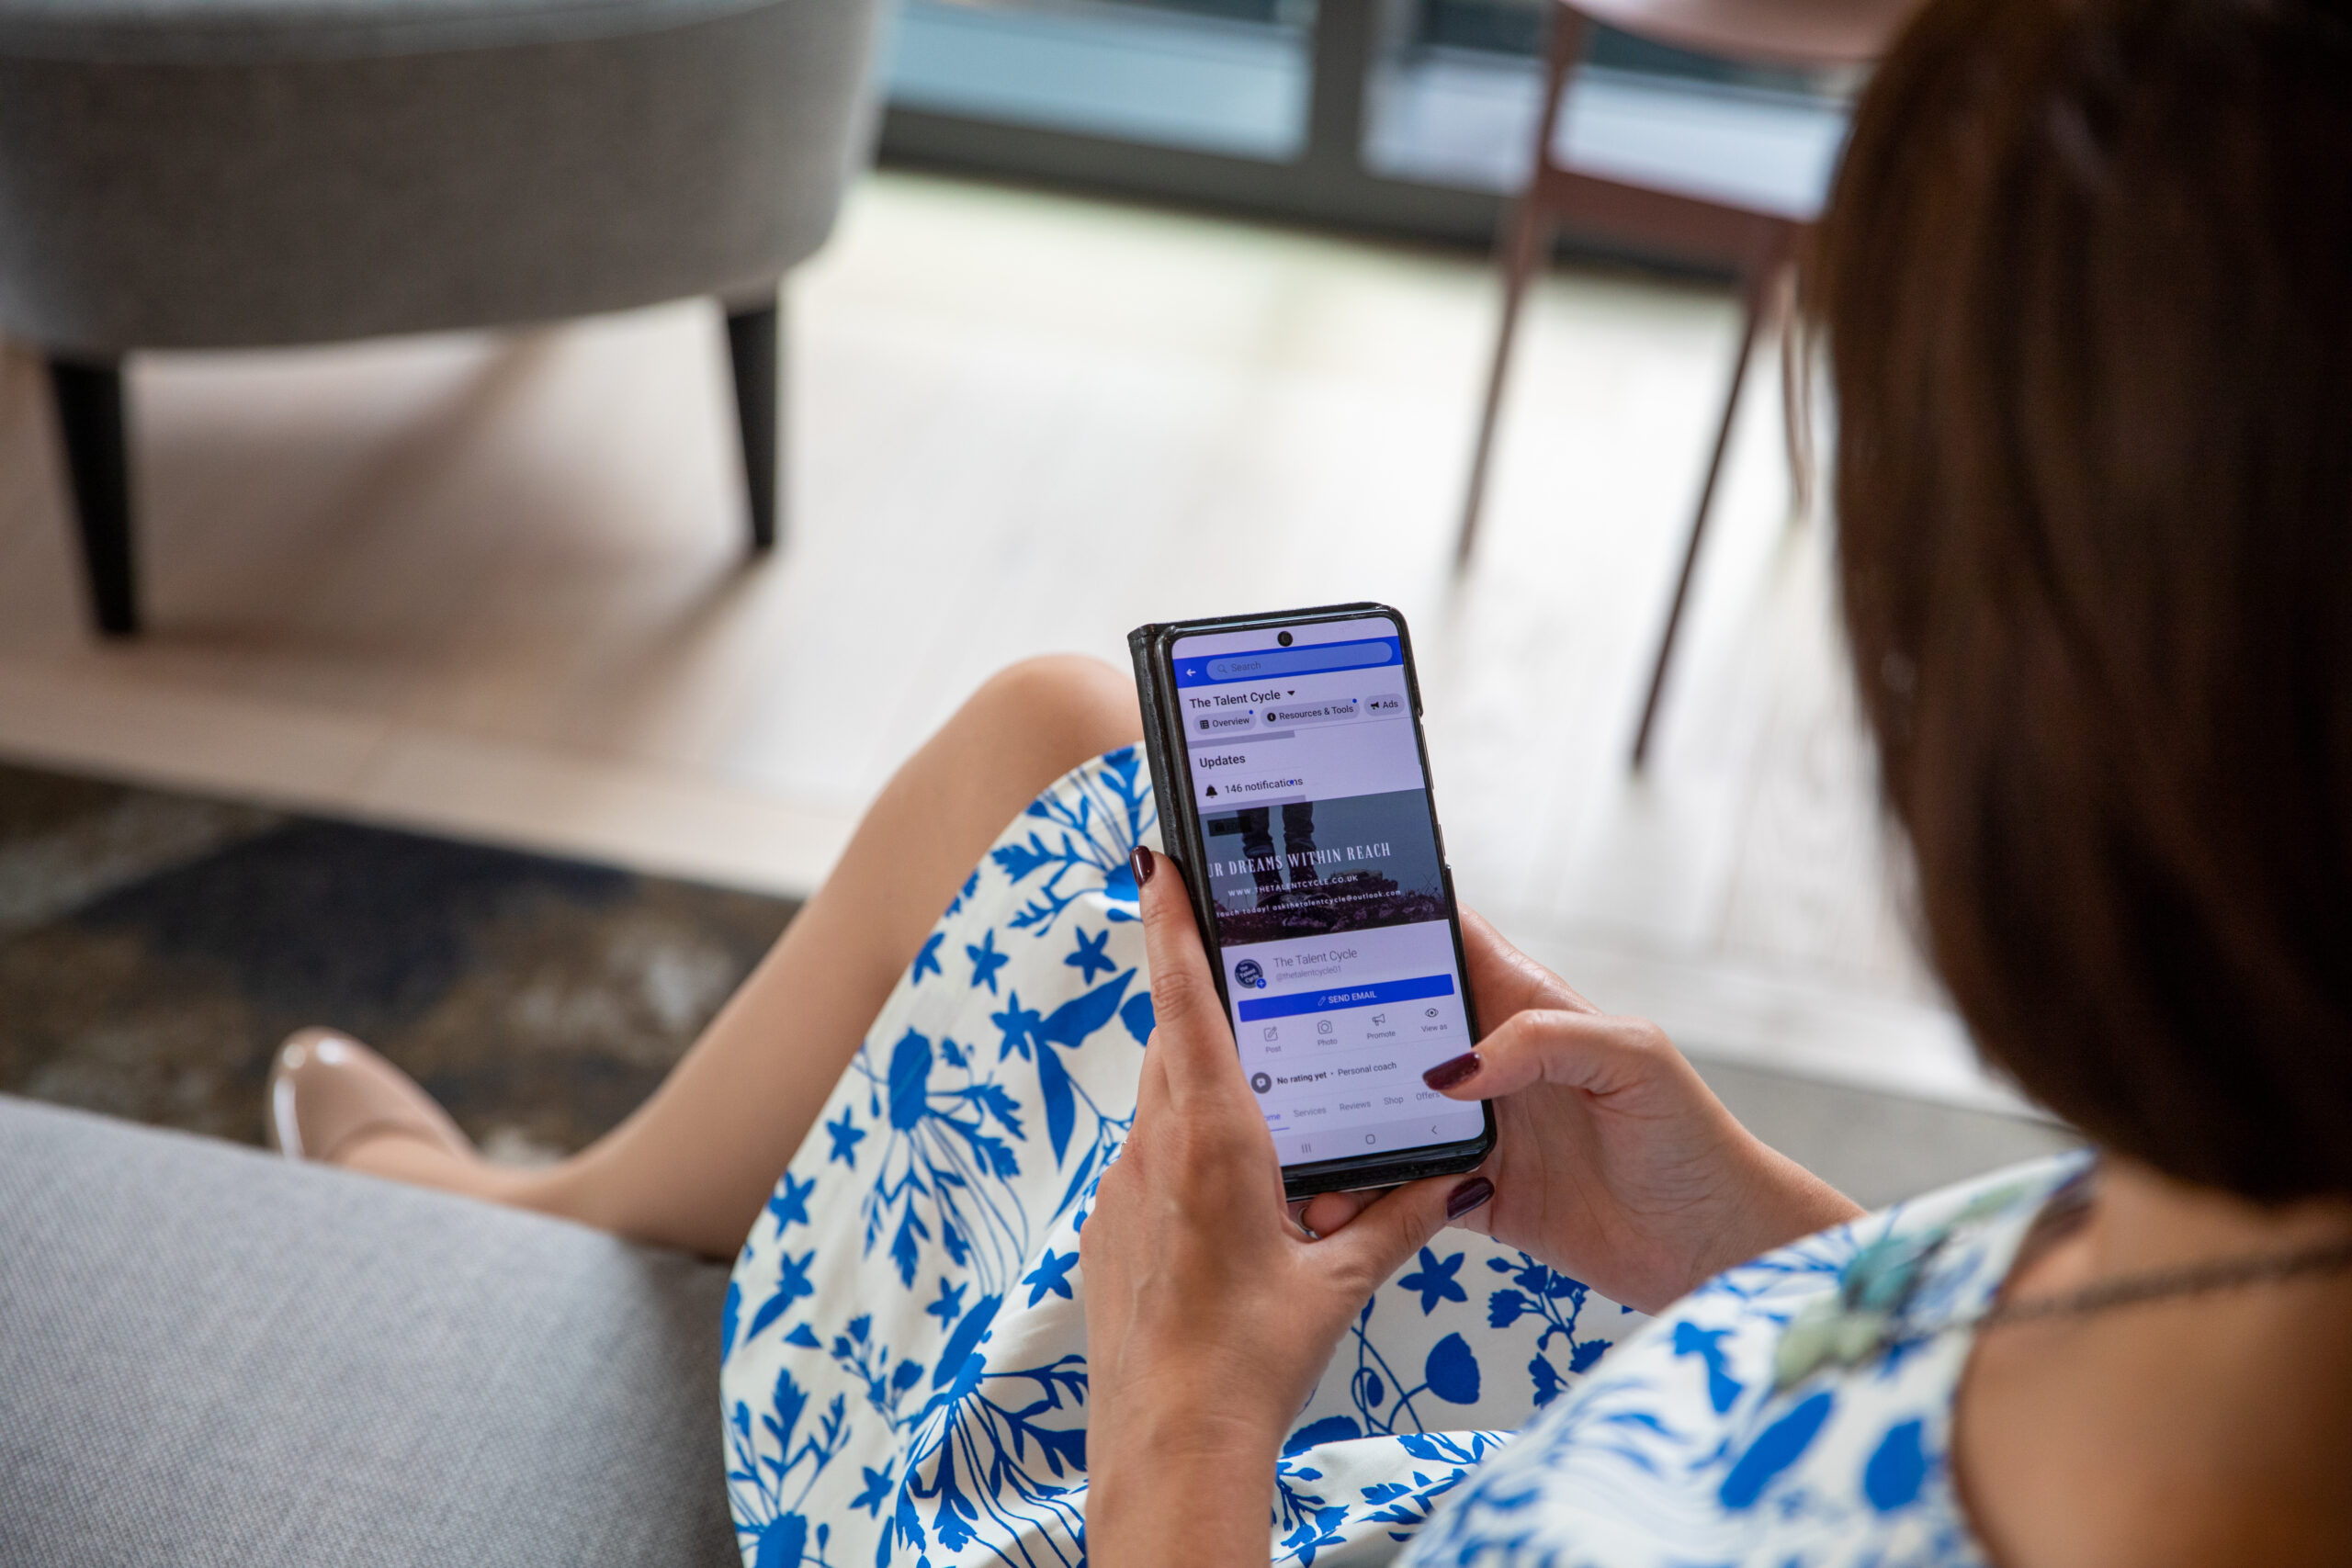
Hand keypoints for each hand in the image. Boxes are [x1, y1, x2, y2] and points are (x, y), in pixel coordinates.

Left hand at [1082, 847, 1493, 1567]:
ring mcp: (1123, 1186)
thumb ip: (1398, 1218)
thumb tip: (1451, 1176)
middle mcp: (1158, 1148)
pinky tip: (1231, 1187)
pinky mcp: (1108, 1225)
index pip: (1186, 1002)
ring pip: (1161, 1098)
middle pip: (1175, 1039)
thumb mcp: (1341, 1284)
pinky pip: (1149, 1155)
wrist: (1168, 1442)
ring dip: (1202, 1077)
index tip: (1155, 863)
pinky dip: (1186, 1144)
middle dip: (1204, 993)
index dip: (1171, 924)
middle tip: (1235, 949)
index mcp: (1215, 1140)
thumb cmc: (1252, 1361)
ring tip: (1258, 1080)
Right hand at [1303, 909, 1860, 1313]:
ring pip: (1383, 1111)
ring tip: (1288, 1133)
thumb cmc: (1692, 1139)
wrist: (1713, 1249)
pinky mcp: (1473, 1196)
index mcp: (1524, 1005)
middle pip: (1389, 1026)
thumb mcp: (1633, 1058)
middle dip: (1327, 1024)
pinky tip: (1330, 1206)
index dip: (1383, 918)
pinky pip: (1401, 1189)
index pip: (1442, 941)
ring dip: (1337, 1123)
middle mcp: (1491, 1061)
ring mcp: (1477, 1128)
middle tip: (1265, 1031)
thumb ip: (1544, 1042)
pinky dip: (1363, 1198)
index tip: (1312, 907)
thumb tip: (1451, 1070)